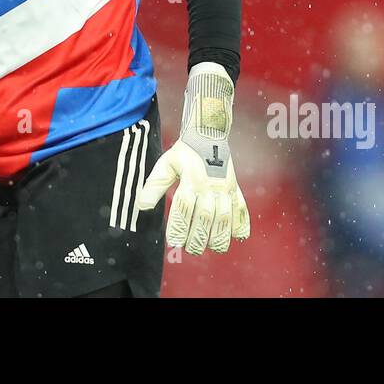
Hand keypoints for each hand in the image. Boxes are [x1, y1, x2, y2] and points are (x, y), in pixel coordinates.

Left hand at [135, 62, 250, 254]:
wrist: (208, 134)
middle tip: (190, 249)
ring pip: (225, 217)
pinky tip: (237, 238)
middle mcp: (209, 186)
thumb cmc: (184, 152)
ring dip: (219, 236)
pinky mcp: (236, 189)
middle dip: (198, 237)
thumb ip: (154, 185)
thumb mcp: (166, 164)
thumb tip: (141, 206)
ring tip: (212, 248)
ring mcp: (225, 188)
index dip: (178, 227)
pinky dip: (242, 225)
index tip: (173, 241)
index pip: (183, 208)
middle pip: (204, 217)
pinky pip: (242, 210)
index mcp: (190, 179)